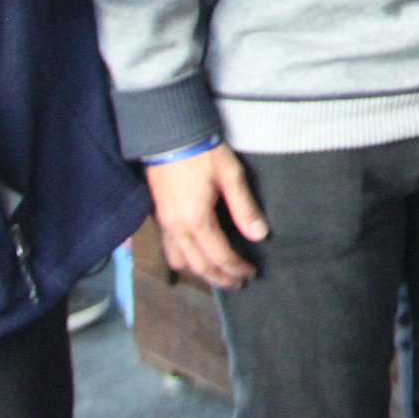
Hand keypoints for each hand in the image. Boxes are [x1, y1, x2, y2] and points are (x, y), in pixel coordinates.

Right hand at [145, 145, 268, 288]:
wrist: (168, 133)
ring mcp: (164, 223)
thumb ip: (245, 208)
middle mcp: (176, 228)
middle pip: (197, 265)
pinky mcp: (159, 215)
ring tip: (218, 275)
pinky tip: (195, 256)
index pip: (219, 256)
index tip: (251, 273)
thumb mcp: (231, 176)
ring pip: (179, 261)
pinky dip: (184, 260)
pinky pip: (169, 248)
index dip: (236, 268)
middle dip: (219, 278)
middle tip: (238, 284)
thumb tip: (260, 236)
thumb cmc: (203, 152)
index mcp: (196, 220)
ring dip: (199, 272)